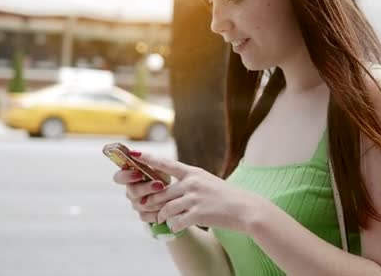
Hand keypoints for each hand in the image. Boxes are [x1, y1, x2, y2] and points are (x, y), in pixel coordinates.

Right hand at [112, 152, 167, 223]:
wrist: (176, 192)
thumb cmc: (163, 175)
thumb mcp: (159, 165)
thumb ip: (147, 160)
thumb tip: (135, 152)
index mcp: (130, 176)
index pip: (119, 177)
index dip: (127, 177)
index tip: (139, 174)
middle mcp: (130, 190)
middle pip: (132, 192)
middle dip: (147, 188)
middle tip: (160, 185)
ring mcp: (135, 203)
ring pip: (140, 205)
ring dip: (156, 200)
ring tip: (169, 195)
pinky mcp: (143, 215)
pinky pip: (146, 216)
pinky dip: (157, 211)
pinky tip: (166, 207)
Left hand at [132, 152, 265, 233]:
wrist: (244, 208)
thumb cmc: (225, 196)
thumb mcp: (207, 181)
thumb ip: (189, 182)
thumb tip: (168, 189)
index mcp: (193, 172)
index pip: (167, 164)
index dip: (149, 160)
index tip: (135, 154)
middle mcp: (192, 183)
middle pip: (161, 192)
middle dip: (153, 202)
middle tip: (147, 207)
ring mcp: (194, 198)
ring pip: (166, 209)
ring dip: (162, 216)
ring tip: (163, 219)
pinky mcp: (198, 214)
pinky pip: (177, 222)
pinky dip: (174, 226)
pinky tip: (178, 226)